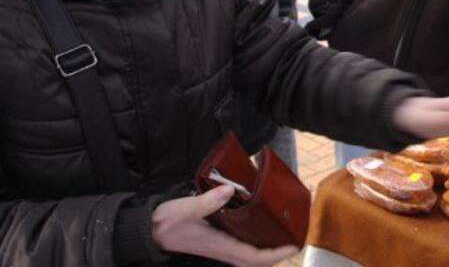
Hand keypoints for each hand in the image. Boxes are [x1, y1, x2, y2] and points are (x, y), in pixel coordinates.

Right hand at [152, 186, 297, 266]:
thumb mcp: (186, 209)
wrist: (151, 231)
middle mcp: (223, 250)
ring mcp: (221, 248)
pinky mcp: (218, 242)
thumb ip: (207, 201)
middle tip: (296, 239)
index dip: (274, 254)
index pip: (253, 257)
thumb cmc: (168, 221)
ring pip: (250, 255)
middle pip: (256, 261)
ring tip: (285, 235)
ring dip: (268, 249)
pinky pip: (243, 248)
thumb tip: (228, 191)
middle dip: (277, 254)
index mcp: (219, 246)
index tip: (292, 246)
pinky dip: (257, 242)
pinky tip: (263, 227)